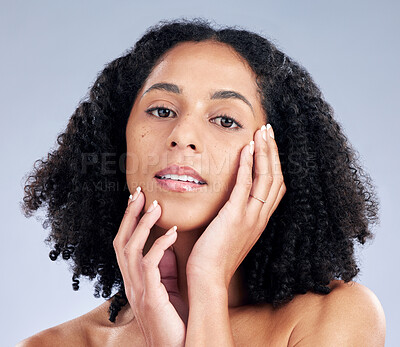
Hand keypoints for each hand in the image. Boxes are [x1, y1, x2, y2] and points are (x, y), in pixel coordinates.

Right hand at [113, 189, 186, 346]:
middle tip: (140, 193)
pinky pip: (150, 265)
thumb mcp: (166, 287)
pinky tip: (173, 233)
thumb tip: (167, 239)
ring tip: (157, 207)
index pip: (125, 243)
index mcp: (134, 279)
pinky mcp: (151, 298)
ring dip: (143, 225)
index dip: (129, 220)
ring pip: (131, 249)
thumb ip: (163, 265)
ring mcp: (138, 291)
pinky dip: (160, 245)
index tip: (138, 199)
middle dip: (129, 215)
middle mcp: (131, 282)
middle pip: (121, 241)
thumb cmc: (174, 320)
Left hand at [186, 124, 285, 288]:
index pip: (276, 185)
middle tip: (269, 130)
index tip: (268, 143)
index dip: (274, 162)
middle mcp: (260, 217)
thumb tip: (231, 198)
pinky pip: (246, 186)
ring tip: (262, 132)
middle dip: (273, 151)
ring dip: (264, 152)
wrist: (208, 278)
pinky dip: (248, 165)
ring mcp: (250, 217)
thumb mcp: (230, 231)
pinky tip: (246, 148)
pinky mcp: (235, 217)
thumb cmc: (215, 255)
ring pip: (266, 178)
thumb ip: (235, 214)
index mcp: (259, 219)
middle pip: (276, 177)